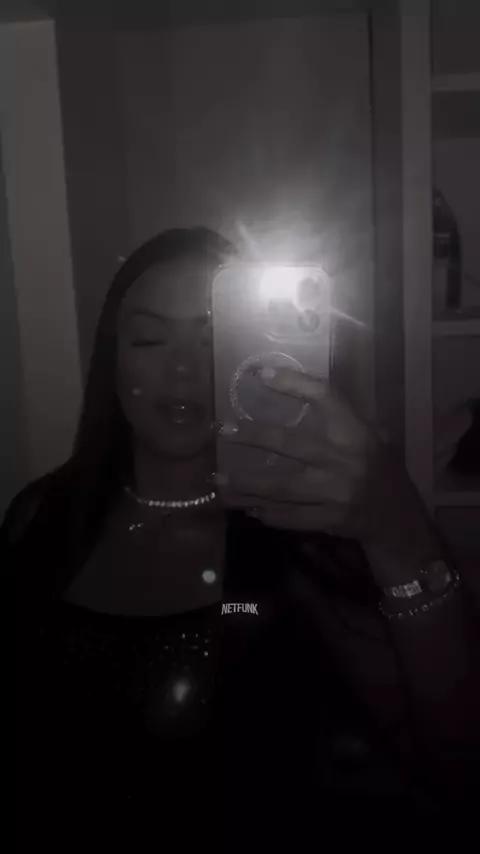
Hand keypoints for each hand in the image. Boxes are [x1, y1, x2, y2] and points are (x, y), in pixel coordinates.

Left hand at [219, 366, 428, 548]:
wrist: (398, 519)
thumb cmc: (380, 470)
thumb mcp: (373, 438)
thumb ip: (343, 419)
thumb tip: (298, 389)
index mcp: (357, 433)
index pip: (325, 397)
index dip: (293, 383)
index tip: (260, 374)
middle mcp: (346, 460)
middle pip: (291, 444)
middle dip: (255, 436)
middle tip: (225, 430)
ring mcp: (336, 493)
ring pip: (282, 487)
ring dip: (247, 484)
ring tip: (220, 480)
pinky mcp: (329, 520)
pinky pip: (289, 517)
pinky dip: (266, 513)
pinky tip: (246, 508)